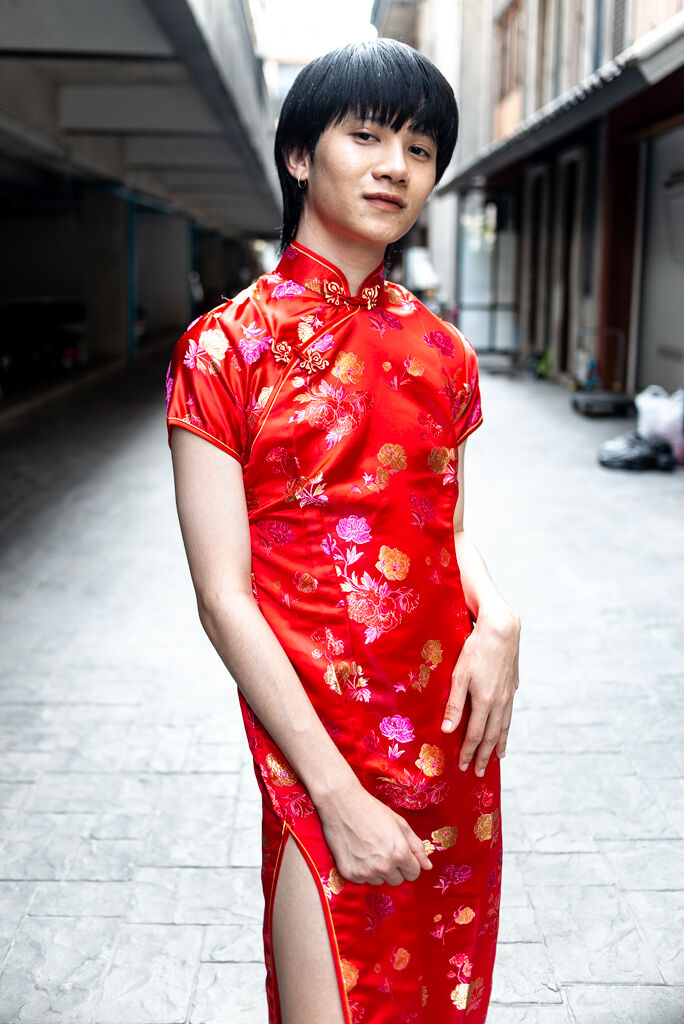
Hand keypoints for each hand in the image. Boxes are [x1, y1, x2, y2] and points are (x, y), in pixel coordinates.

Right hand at [316, 780, 432, 885]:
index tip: (400, 853)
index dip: (409, 863)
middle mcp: (384, 866)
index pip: (414, 873)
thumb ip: (416, 846)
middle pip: (397, 881)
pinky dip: (362, 870)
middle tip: (383, 849)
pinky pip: (363, 880)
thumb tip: (428, 866)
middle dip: (394, 868)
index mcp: (400, 853)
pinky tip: (358, 852)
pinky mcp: (350, 874)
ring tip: (369, 849)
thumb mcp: (400, 824)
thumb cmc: (372, 810)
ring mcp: (366, 872)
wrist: (341, 804)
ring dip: (378, 871)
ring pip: (380, 881)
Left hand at [441, 601, 519, 775]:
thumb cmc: (475, 649)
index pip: (474, 735)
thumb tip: (447, 730)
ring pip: (504, 726)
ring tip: (497, 758)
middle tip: (480, 772)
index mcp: (484, 702)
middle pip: (491, 736)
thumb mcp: (459, 675)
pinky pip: (509, 714)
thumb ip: (454, 704)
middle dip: (484, 755)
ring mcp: (508, 695)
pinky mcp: (512, 686)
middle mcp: (499, 702)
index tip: (463, 766)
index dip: (469, 752)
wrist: (502, 629)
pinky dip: (507, 727)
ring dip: (498, 744)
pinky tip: (505, 729)